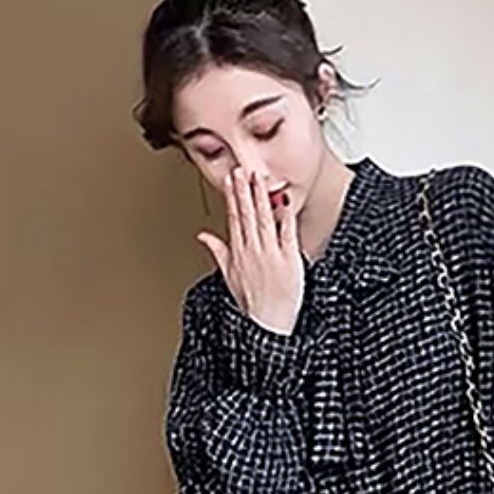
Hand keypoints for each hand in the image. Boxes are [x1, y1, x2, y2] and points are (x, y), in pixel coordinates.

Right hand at [196, 169, 305, 334]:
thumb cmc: (251, 304)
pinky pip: (287, 233)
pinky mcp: (289, 259)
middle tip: (241, 170)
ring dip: (260, 197)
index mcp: (238, 253)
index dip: (232, 196)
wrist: (268, 324)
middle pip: (247, 214)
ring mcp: (270, 254)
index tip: (231, 179)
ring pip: (264, 219)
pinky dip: (285, 217)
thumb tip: (203, 236)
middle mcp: (252, 251)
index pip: (234, 218)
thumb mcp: (229, 276)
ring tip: (258, 178)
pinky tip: (283, 201)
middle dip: (243, 190)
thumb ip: (218, 251)